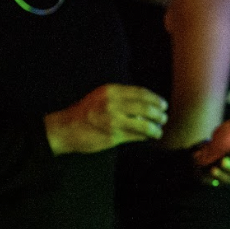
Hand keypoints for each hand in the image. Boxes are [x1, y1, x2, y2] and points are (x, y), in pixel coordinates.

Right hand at [45, 85, 166, 154]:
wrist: (65, 128)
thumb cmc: (85, 113)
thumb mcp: (101, 98)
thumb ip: (121, 98)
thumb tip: (145, 104)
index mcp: (111, 91)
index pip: (141, 93)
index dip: (155, 99)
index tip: (163, 104)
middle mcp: (113, 104)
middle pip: (145, 108)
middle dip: (158, 114)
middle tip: (164, 117)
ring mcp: (113, 120)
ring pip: (144, 124)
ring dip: (155, 128)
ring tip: (158, 131)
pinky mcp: (113, 136)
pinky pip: (135, 136)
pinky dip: (145, 136)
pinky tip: (149, 137)